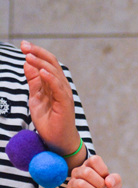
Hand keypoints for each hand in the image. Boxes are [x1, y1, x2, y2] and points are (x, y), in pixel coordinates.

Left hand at [22, 41, 85, 166]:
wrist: (57, 141)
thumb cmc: (49, 121)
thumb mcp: (36, 97)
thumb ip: (33, 81)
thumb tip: (26, 63)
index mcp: (54, 83)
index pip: (47, 63)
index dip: (36, 53)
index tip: (23, 45)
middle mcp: (61, 86)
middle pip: (51, 63)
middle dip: (37, 53)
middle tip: (24, 46)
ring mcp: (64, 94)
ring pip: (54, 73)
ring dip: (41, 63)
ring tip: (28, 56)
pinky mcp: (65, 103)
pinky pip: (58, 88)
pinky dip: (51, 79)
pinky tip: (42, 72)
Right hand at [65, 154, 121, 187]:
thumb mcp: (116, 187)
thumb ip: (116, 180)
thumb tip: (108, 180)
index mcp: (90, 165)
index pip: (94, 160)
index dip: (103, 171)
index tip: (107, 181)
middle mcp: (79, 171)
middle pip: (86, 172)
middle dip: (99, 183)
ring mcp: (72, 183)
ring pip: (80, 184)